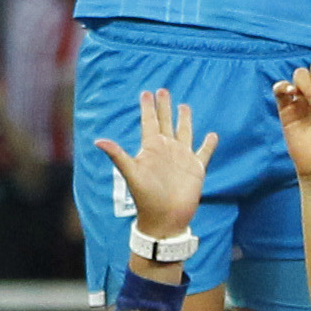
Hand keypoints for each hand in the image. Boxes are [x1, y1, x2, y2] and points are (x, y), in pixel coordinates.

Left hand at [98, 85, 211, 241]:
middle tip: (163, 90)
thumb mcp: (131, 174)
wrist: (165, 219)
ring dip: (184, 119)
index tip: (146, 92)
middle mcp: (167, 149)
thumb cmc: (146, 198)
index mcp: (151, 148)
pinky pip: (204, 152)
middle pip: (166, 122)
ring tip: (184, 105)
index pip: (149, 122)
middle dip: (164, 107)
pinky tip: (212, 135)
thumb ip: (118, 156)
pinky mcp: (196, 168)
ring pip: (184, 132)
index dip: (147, 108)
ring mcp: (182, 158)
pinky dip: (208, 144)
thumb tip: (98, 141)